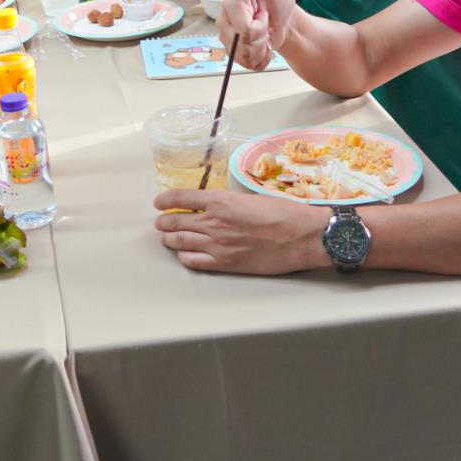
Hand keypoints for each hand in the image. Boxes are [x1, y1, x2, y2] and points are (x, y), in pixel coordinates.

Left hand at [153, 189, 325, 273]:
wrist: (301, 236)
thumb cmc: (283, 213)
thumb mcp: (249, 198)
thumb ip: (227, 202)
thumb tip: (214, 207)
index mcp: (220, 200)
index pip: (181, 197)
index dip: (165, 200)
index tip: (159, 202)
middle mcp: (213, 221)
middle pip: (176, 221)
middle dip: (164, 222)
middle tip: (160, 222)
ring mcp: (217, 244)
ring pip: (180, 241)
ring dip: (169, 239)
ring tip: (166, 237)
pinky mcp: (225, 263)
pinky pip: (193, 261)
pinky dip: (184, 256)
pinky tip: (183, 254)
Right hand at [218, 0, 298, 70]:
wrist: (283, 20)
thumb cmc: (277, 2)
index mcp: (230, 5)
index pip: (243, 29)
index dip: (260, 27)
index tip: (265, 16)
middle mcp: (223, 22)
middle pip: (243, 45)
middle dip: (261, 40)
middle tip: (266, 26)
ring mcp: (226, 38)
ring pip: (244, 57)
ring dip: (261, 50)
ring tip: (265, 36)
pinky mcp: (232, 52)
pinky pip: (246, 65)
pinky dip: (260, 59)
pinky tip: (263, 47)